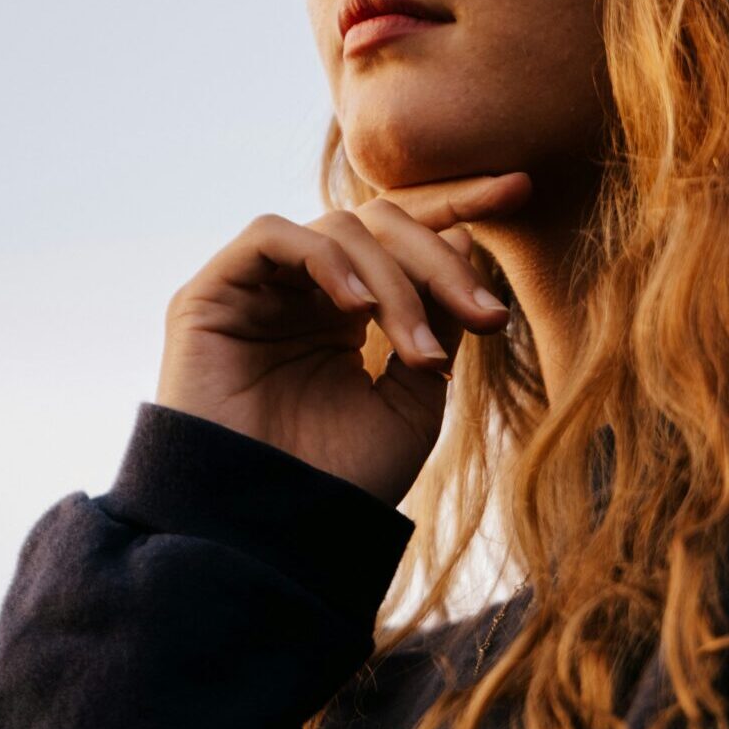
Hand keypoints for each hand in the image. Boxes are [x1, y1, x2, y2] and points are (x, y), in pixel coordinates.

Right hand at [154, 172, 530, 506]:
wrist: (272, 536)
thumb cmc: (341, 480)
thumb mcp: (413, 397)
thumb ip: (436, 319)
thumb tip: (463, 238)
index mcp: (350, 310)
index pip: (404, 234)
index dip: (458, 204)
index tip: (519, 191)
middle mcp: (304, 290)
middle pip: (382, 225)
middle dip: (441, 263)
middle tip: (486, 318)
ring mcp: (258, 289)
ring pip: (338, 229)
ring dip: (393, 282)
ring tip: (416, 353)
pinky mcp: (210, 294)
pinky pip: (272, 236)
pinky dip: (325, 260)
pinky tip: (356, 309)